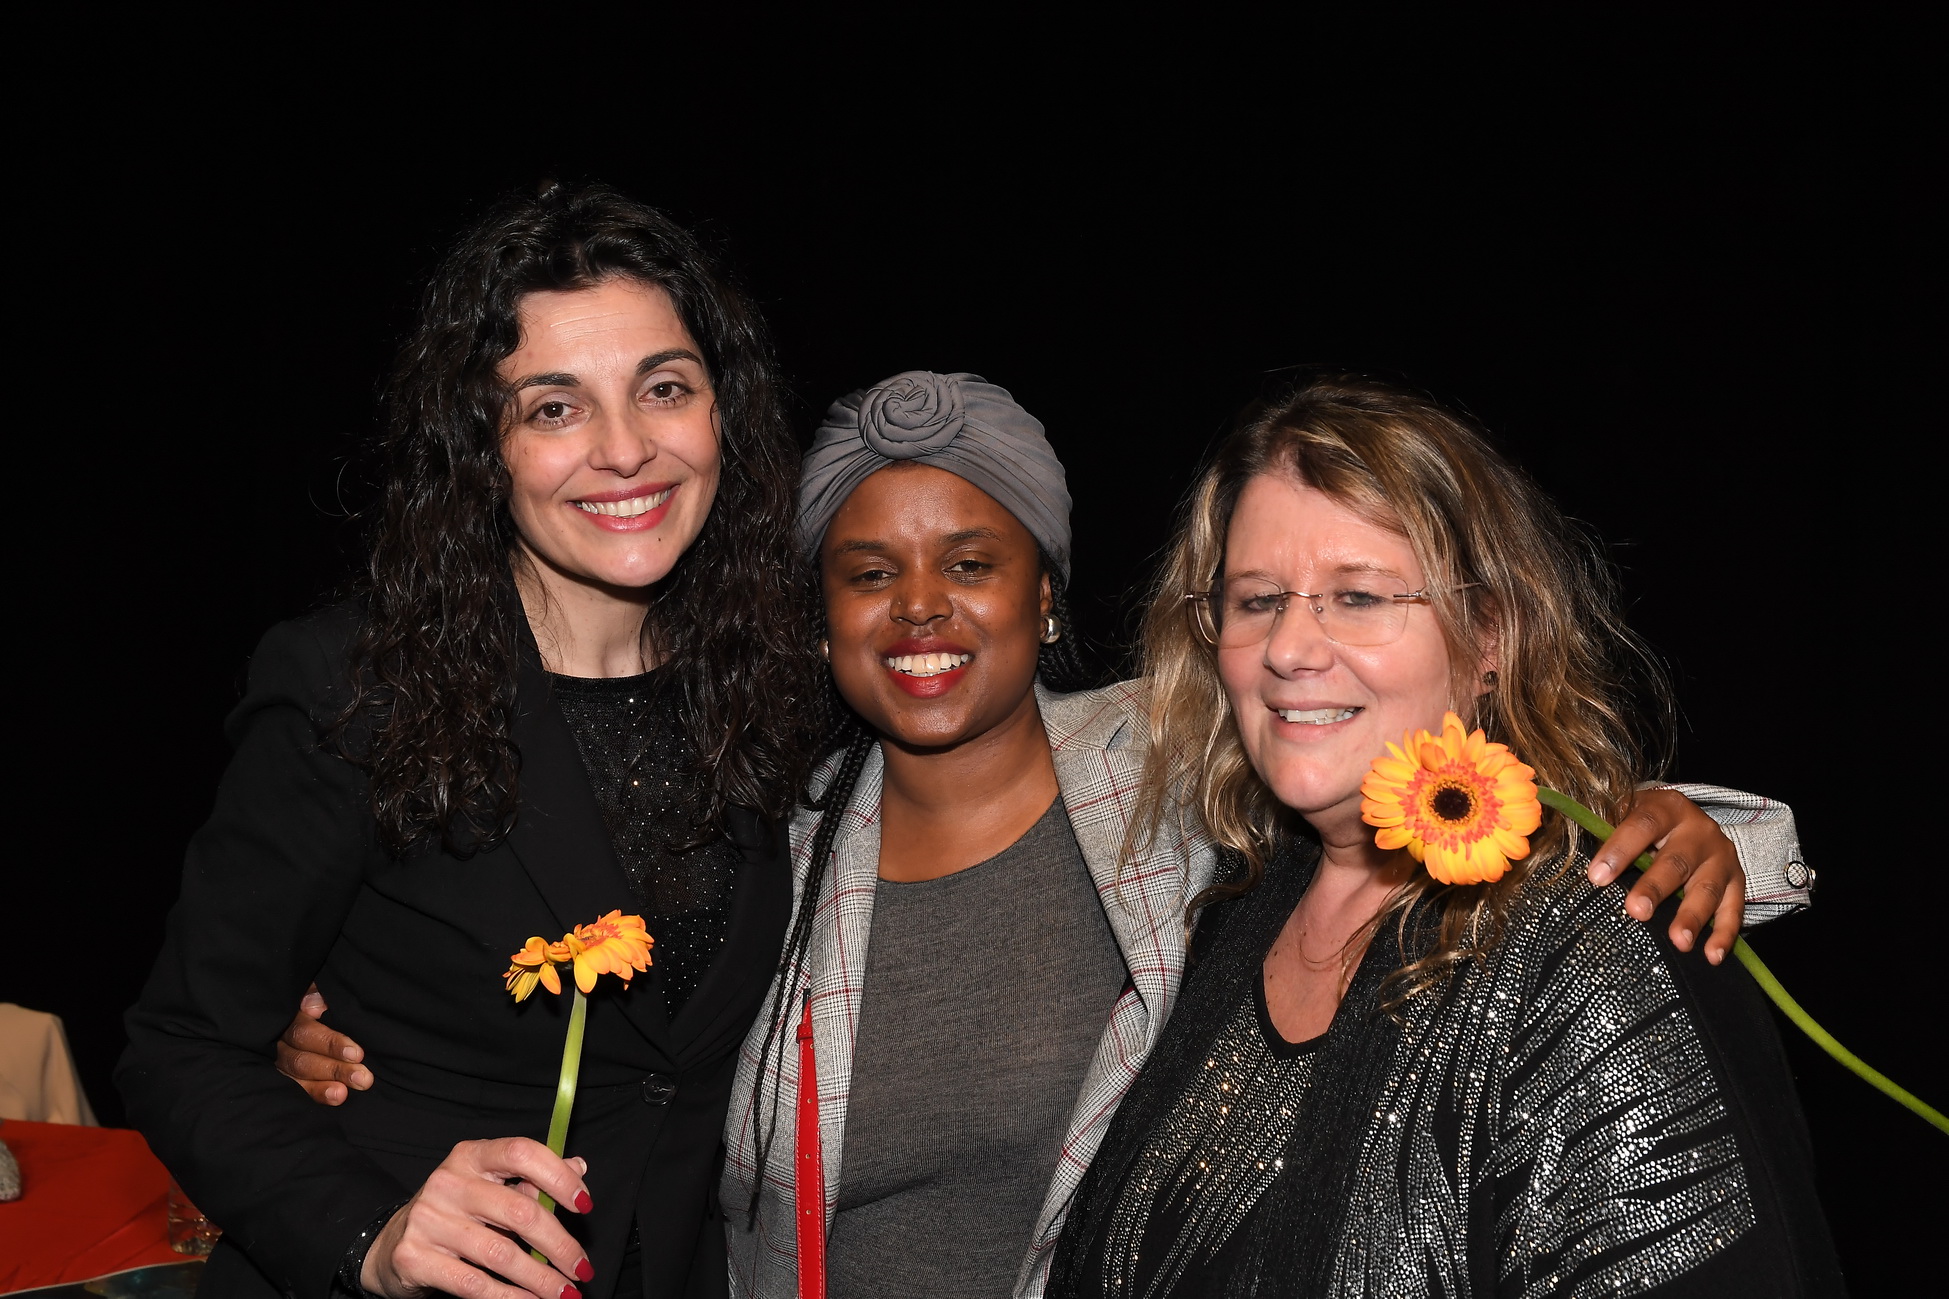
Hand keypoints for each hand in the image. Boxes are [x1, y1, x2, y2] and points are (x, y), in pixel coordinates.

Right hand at [275, 984, 372, 1104]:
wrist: (311, 1012)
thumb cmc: (323, 1003)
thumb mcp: (320, 993)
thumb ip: (318, 996)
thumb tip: (316, 1006)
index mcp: (291, 1017)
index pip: (305, 1033)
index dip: (330, 1044)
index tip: (357, 1053)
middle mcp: (280, 1042)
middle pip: (301, 1060)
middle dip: (334, 1069)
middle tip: (363, 1077)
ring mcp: (279, 1062)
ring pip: (297, 1078)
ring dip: (323, 1087)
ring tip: (344, 1094)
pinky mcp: (282, 1079)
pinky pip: (295, 1092)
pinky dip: (315, 1095)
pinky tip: (335, 1099)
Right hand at [362, 1140, 594, 1298]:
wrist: (391, 1244)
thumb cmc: (455, 1212)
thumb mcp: (489, 1186)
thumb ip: (532, 1179)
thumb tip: (579, 1168)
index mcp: (471, 1155)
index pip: (522, 1153)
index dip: (559, 1177)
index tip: (585, 1205)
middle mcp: (448, 1182)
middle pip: (519, 1211)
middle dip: (559, 1245)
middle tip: (582, 1268)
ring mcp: (428, 1220)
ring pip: (501, 1254)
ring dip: (541, 1279)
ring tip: (565, 1293)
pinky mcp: (415, 1258)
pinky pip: (474, 1283)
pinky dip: (509, 1297)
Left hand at [1586, 788, 1744, 963]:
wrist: (1690, 821)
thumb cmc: (1646, 825)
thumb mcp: (1627, 815)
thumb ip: (1604, 828)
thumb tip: (1564, 849)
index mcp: (1666, 807)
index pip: (1642, 824)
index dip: (1620, 849)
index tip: (1597, 877)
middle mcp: (1699, 830)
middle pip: (1677, 860)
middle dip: (1655, 887)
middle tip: (1636, 911)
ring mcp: (1721, 856)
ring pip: (1708, 887)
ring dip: (1693, 916)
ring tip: (1678, 942)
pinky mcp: (1737, 881)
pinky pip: (1734, 909)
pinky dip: (1725, 934)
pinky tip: (1712, 956)